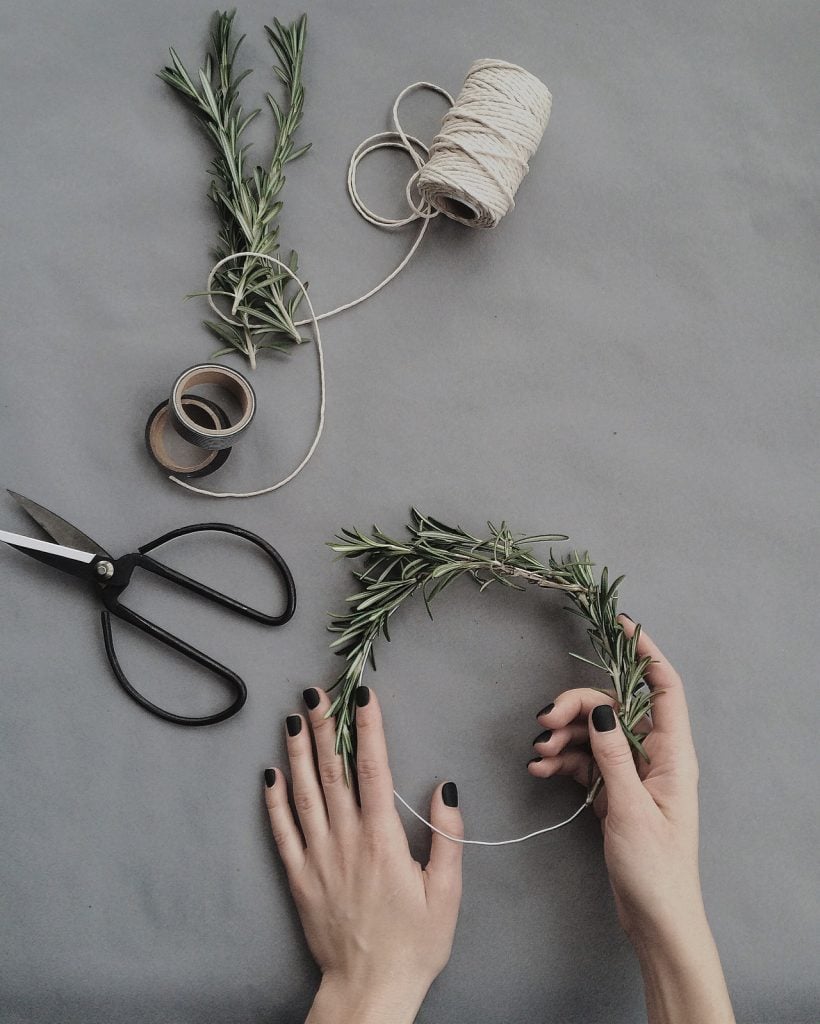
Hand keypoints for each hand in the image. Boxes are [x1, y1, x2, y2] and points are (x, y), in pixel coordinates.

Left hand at [264, 685, 462, 1023]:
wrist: (370, 990)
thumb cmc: (414, 943)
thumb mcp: (446, 893)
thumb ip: (446, 836)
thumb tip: (444, 788)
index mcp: (382, 839)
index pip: (374, 769)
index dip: (368, 728)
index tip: (363, 696)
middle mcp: (345, 839)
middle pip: (332, 771)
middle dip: (324, 726)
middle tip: (316, 691)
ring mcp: (317, 857)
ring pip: (303, 793)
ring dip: (297, 752)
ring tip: (292, 718)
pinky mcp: (298, 877)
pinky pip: (281, 831)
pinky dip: (274, 801)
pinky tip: (270, 774)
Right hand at [530, 616, 734, 1022]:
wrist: (656, 919)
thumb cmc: (655, 868)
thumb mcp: (631, 809)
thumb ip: (613, 755)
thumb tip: (599, 707)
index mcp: (672, 755)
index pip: (664, 688)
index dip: (646, 652)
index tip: (621, 624)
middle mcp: (654, 757)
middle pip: (613, 708)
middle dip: (576, 707)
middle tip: (544, 722)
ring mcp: (632, 774)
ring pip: (593, 734)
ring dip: (563, 738)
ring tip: (538, 754)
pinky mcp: (613, 792)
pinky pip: (585, 761)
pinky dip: (562, 761)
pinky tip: (541, 770)